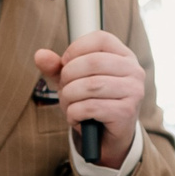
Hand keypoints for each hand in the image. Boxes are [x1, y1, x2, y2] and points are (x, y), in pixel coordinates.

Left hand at [33, 31, 145, 167]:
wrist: (108, 136)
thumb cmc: (93, 102)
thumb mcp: (73, 81)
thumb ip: (56, 67)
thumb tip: (40, 55)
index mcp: (124, 56)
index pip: (101, 39)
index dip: (76, 49)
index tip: (65, 64)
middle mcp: (134, 71)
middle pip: (93, 62)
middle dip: (68, 76)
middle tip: (64, 89)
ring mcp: (133, 91)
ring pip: (90, 85)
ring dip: (69, 96)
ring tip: (68, 104)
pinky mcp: (126, 112)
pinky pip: (91, 107)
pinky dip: (74, 113)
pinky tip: (75, 117)